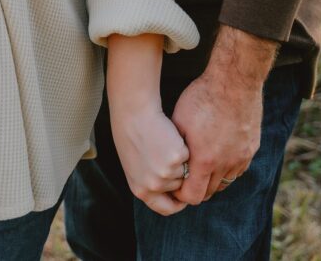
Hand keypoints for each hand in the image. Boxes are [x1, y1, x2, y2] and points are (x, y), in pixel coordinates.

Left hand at [110, 99, 190, 215]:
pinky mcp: (176, 157)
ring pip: (186, 172)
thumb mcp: (135, 165)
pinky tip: (170, 135)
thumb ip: (150, 183)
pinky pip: (188, 156)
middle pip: (179, 188)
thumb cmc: (132, 134)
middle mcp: (154, 186)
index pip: (166, 208)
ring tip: (167, 144)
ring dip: (182, 160)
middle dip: (180, 175)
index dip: (178, 204)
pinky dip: (184, 146)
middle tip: (170, 156)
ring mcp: (166, 173)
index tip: (184, 195)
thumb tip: (172, 195)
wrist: (133, 113)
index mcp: (141, 190)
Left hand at [169, 69, 261, 203]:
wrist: (234, 81)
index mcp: (205, 160)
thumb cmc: (201, 98)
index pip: (193, 196)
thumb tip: (171, 163)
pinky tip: (218, 155)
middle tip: (186, 177)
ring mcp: (242, 157)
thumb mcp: (178, 122)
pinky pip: (238, 169)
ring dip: (212, 179)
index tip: (176, 184)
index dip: (181, 194)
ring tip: (201, 166)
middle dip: (196, 188)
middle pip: (210, 192)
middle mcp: (226, 164)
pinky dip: (226, 169)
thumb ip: (176, 148)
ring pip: (225, 182)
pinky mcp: (252, 149)